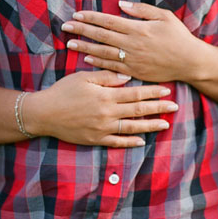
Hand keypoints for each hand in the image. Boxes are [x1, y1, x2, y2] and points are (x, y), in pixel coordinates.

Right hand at [23, 70, 177, 146]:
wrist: (43, 113)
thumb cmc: (63, 91)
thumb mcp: (84, 77)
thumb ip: (107, 77)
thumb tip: (128, 76)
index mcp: (106, 96)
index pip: (136, 93)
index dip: (153, 92)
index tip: (167, 90)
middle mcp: (107, 113)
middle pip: (138, 110)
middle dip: (158, 108)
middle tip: (175, 106)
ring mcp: (102, 128)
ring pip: (132, 128)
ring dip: (150, 126)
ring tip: (165, 124)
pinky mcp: (95, 140)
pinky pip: (117, 142)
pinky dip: (130, 142)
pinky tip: (143, 141)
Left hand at [61, 1, 207, 83]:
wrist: (190, 62)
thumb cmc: (179, 37)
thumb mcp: (165, 16)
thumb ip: (142, 10)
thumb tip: (121, 4)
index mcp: (138, 28)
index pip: (108, 21)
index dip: (91, 17)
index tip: (77, 15)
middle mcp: (132, 44)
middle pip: (101, 35)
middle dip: (81, 30)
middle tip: (66, 26)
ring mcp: (133, 59)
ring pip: (103, 51)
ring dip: (85, 46)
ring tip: (70, 42)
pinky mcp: (135, 71)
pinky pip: (112, 66)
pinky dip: (98, 61)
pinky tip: (86, 57)